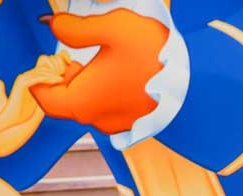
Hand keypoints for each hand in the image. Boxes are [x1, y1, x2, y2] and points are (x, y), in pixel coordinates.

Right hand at [0, 57, 67, 128]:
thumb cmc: (25, 112)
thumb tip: (57, 98)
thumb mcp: (38, 101)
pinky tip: (56, 81)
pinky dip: (47, 78)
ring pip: (40, 72)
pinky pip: (37, 78)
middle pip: (42, 68)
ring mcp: (22, 79)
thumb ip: (45, 96)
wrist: (12, 117)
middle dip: (55, 71)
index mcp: (28, 79)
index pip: (43, 70)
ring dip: (53, 74)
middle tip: (66, 74)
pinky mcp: (22, 83)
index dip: (54, 71)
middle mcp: (25, 77)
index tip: (66, 76)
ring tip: (62, 79)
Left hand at [32, 8, 169, 133]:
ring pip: (88, 105)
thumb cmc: (156, 54)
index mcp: (84, 100)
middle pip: (66, 102)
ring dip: (87, 85)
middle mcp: (97, 119)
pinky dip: (105, 94)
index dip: (41, 76)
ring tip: (102, 61)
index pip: (43, 98)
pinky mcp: (135, 124)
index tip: (53, 56)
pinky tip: (120, 75)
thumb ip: (74, 27)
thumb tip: (51, 24)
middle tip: (78, 53)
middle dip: (65, 77)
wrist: (200, 80)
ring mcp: (118, 125)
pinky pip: (108, 110)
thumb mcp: (112, 26)